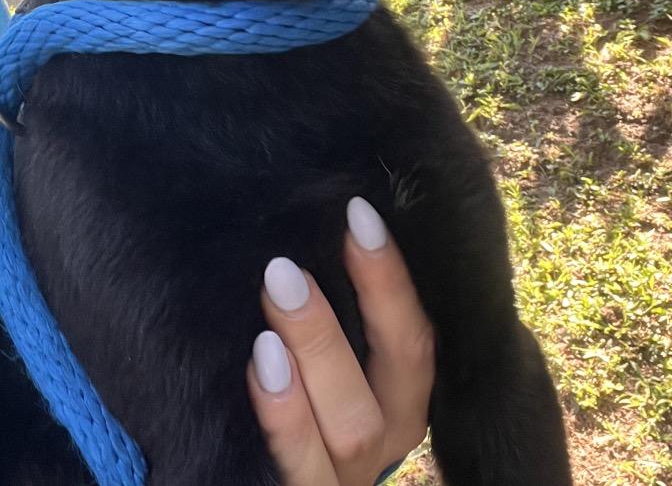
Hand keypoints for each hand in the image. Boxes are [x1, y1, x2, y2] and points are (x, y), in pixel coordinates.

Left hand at [247, 197, 433, 485]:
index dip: (390, 276)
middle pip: (391, 380)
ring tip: (267, 328)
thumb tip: (323, 224)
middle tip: (282, 269)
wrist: (287, 470)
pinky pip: (300, 472)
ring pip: (351, 430)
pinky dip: (282, 425)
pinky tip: (256, 376)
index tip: (356, 213)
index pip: (414, 336)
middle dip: (339, 320)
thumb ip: (336, 310)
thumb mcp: (333, 353)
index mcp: (401, 396)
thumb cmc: (304, 390)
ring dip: (312, 368)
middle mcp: (384, 438)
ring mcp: (344, 476)